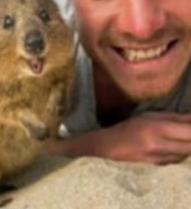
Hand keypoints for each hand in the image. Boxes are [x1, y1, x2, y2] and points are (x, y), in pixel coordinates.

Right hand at [46, 112, 190, 163]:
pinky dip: (179, 154)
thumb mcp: (150, 116)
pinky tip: (170, 147)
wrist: (104, 147)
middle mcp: (159, 145)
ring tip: (175, 137)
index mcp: (157, 128)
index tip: (190, 126)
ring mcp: (158, 159)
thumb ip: (177, 118)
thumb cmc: (127, 128)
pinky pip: (177, 161)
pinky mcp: (157, 168)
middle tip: (184, 132)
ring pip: (187, 155)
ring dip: (187, 146)